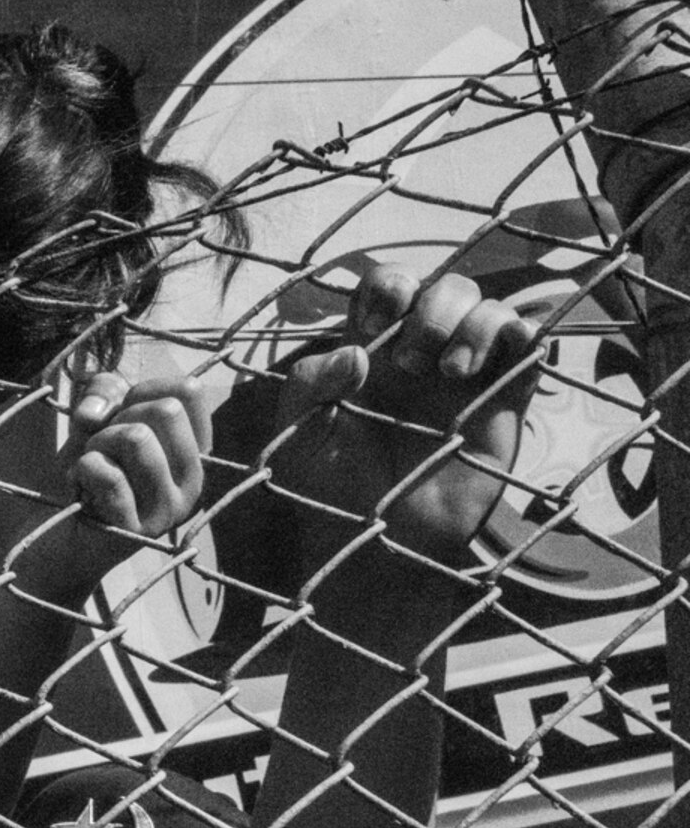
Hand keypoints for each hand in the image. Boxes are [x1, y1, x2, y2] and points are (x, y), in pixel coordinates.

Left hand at [6, 372, 216, 606]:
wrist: (55, 536)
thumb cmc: (86, 471)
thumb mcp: (96, 419)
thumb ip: (104, 391)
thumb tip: (97, 411)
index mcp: (195, 452)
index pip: (190, 390)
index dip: (141, 391)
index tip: (121, 417)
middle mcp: (194, 482)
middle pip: (166, 410)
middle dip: (117, 420)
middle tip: (102, 450)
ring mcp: (170, 511)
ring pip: (136, 438)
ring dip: (96, 446)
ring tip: (91, 470)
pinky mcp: (137, 532)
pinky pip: (108, 475)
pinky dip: (81, 471)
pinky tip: (80, 491)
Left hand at [269, 264, 545, 562]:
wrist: (378, 542)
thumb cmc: (330, 488)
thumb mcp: (296, 433)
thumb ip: (308, 383)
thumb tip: (355, 353)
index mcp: (372, 349)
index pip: (391, 285)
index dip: (388, 287)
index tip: (374, 325)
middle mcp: (424, 354)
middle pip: (448, 287)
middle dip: (432, 308)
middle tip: (407, 361)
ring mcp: (469, 376)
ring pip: (491, 309)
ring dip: (472, 324)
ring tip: (448, 373)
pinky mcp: (506, 401)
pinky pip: (531, 346)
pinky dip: (521, 336)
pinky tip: (490, 363)